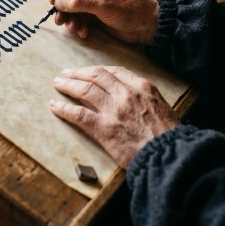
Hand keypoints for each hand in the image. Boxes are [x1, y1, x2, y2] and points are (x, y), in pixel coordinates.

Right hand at [49, 0, 157, 44]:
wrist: (147, 27)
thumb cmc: (130, 8)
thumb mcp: (103, 2)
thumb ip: (79, 1)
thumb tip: (58, 2)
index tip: (54, 1)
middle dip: (63, 7)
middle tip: (60, 20)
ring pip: (71, 5)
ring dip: (70, 18)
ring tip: (73, 29)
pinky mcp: (94, 12)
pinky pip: (78, 16)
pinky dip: (78, 24)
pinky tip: (83, 32)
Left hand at [50, 64, 179, 167]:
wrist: (170, 155)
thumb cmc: (168, 135)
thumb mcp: (162, 106)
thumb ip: (144, 98)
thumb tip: (132, 97)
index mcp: (141, 86)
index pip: (114, 71)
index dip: (96, 70)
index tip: (87, 71)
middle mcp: (126, 94)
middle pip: (96, 76)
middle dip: (78, 73)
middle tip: (66, 73)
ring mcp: (114, 110)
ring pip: (85, 90)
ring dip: (68, 85)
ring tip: (58, 83)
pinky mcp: (104, 128)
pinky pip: (79, 114)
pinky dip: (64, 108)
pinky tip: (55, 106)